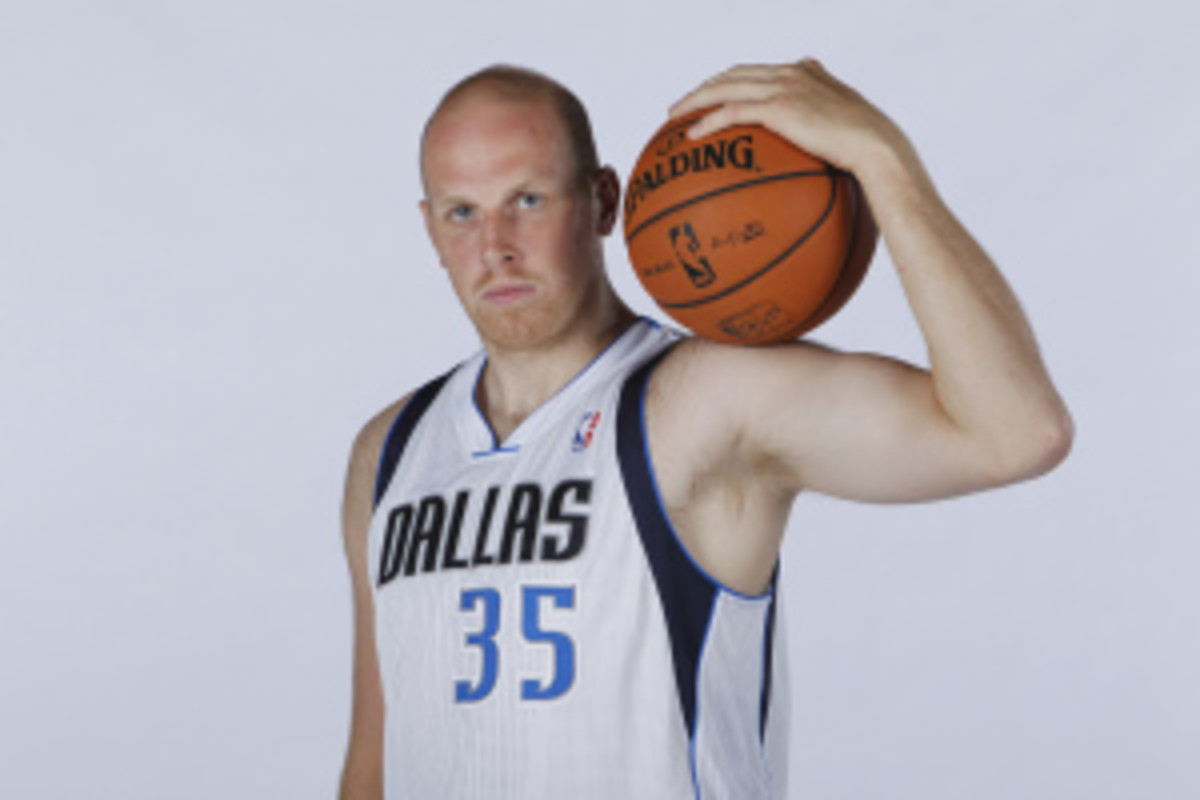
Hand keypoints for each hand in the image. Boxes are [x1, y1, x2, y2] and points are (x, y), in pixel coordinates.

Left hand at [669, 59, 905, 176]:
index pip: (755, 71)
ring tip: (674, 117)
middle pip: (733, 73)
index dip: (728, 81)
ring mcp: (784, 87)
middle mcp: (791, 73)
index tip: (709, 95)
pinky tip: (691, 136)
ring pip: (725, 86)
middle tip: (681, 106)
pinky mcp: (779, 107)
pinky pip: (732, 111)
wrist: (877, 146)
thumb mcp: (844, 126)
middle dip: (704, 87)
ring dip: (696, 99)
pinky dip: (708, 121)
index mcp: (804, 73)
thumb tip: (817, 132)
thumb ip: (825, 118)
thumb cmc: (866, 147)